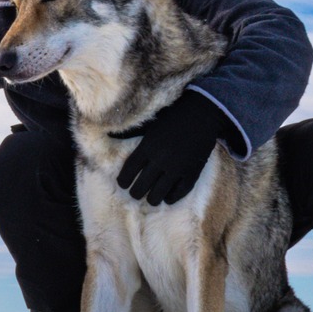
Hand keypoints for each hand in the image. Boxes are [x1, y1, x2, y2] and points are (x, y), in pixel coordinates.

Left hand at [117, 90, 231, 204]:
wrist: (202, 113)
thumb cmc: (173, 116)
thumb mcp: (150, 125)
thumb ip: (134, 136)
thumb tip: (110, 136)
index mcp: (147, 147)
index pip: (128, 172)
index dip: (123, 181)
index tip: (123, 184)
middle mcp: (160, 159)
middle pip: (141, 187)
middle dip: (136, 193)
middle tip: (136, 193)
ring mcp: (177, 168)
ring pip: (158, 195)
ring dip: (152, 199)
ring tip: (152, 198)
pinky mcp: (192, 173)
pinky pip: (178, 193)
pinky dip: (171, 198)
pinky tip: (167, 198)